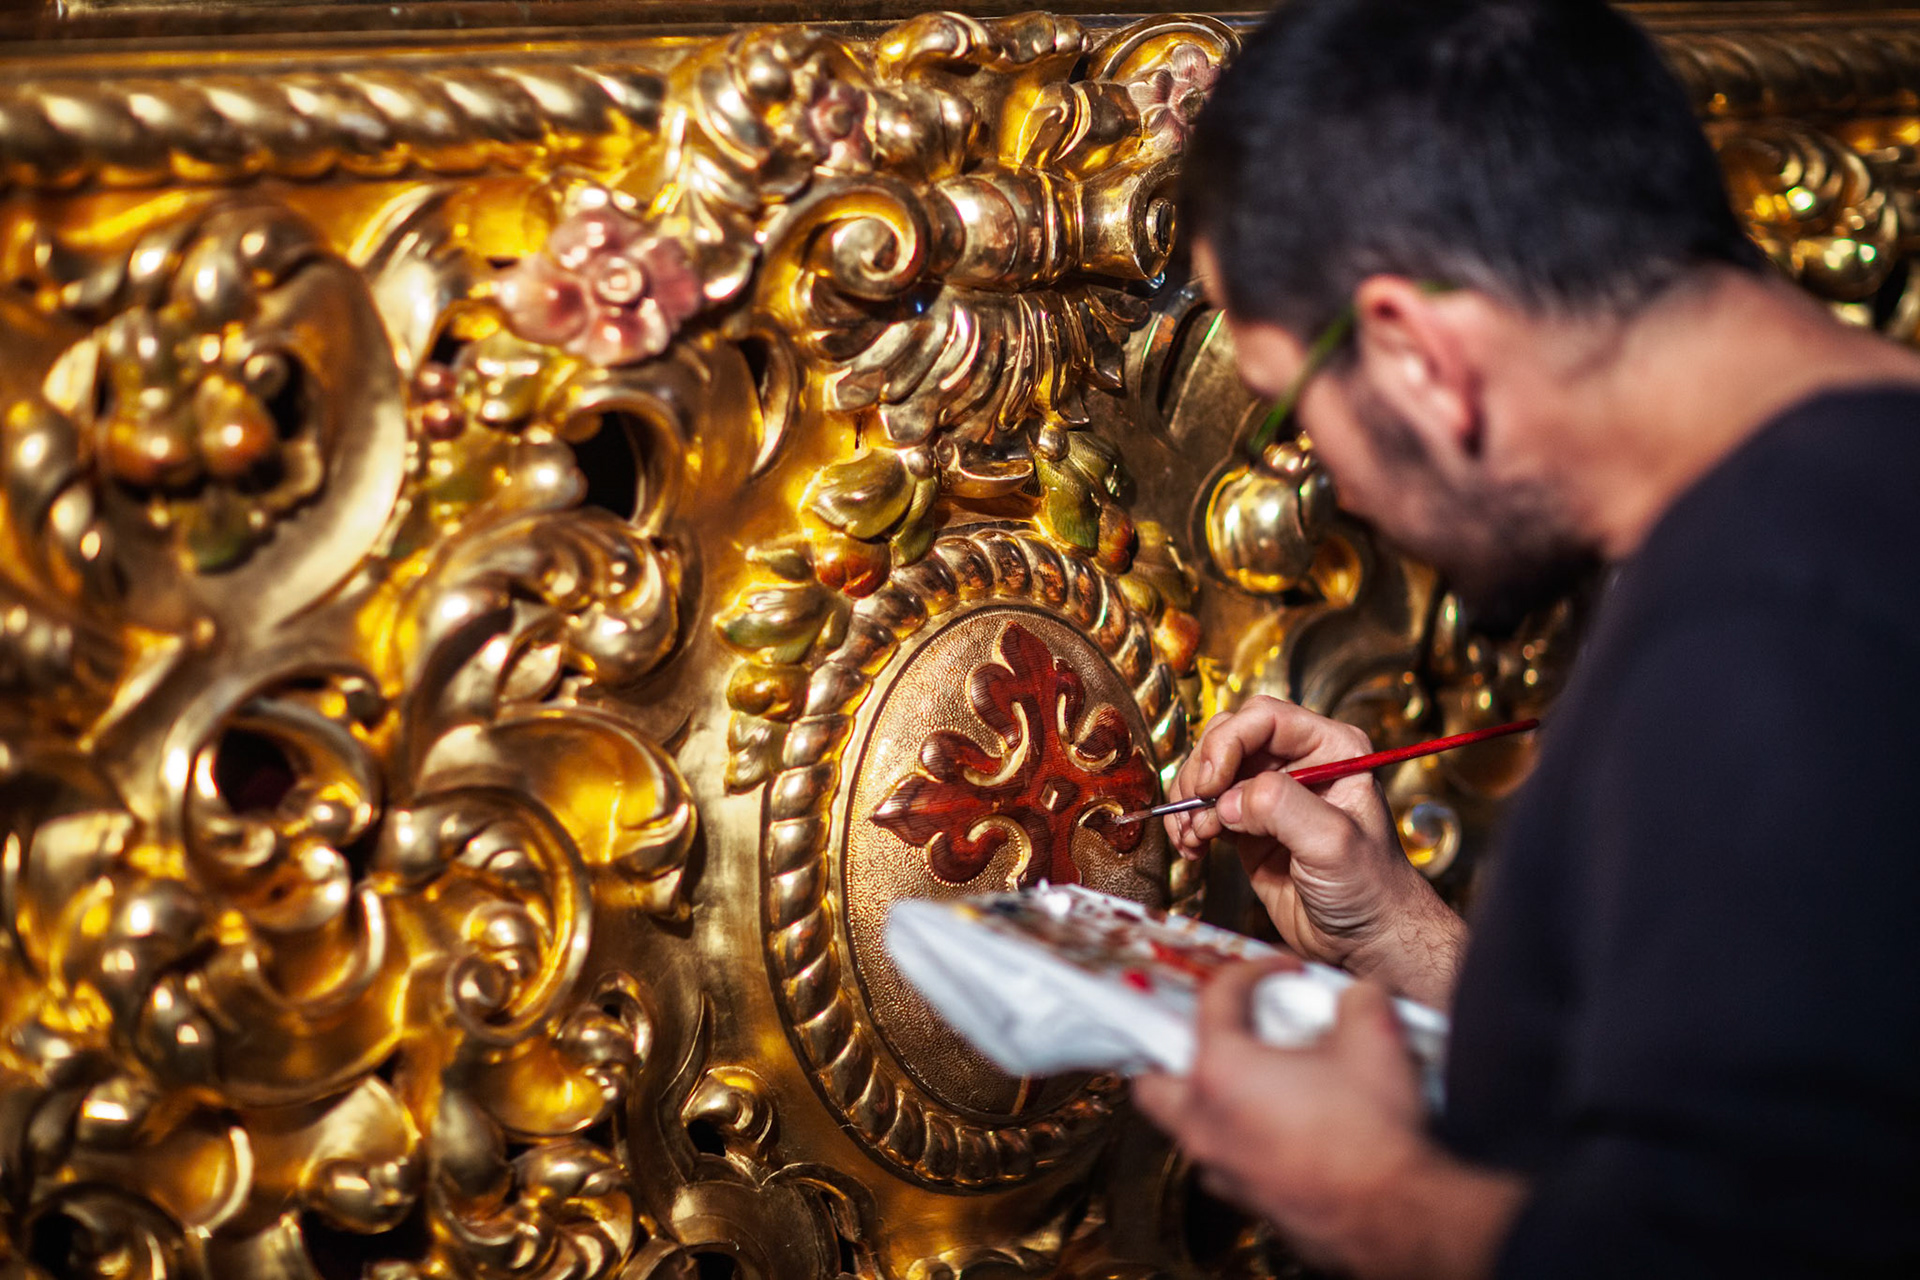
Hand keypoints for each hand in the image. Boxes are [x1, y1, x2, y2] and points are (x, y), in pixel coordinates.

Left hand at [1132, 962, 1525, 1279]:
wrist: (1394, 1216)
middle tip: (1212, 1037)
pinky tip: (1275, 1130)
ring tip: (1248, 1083)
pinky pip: (1222, 1161)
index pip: (1215, 998)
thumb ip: (1356, 1001)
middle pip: (1154, 1079)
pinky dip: (1237, 1139)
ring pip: (1185, 1127)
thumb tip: (1355, 995)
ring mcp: (1219, 1167)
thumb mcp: (1374, 1039)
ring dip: (1207, 1100)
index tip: (1283, 970)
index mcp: (1220, 1071)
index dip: (1252, 971)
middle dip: (1173, 1052)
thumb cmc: (1372, 1132)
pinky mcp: (1244, 1201)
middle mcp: (1203, 1121)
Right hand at [1166, 696, 1462, 1003]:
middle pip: (1230, 737)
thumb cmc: (1371, 889)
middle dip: (1204, 771)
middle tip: (1197, 810)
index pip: (1263, 717)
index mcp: (1332, 749)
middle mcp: (1299, 763)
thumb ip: (1283, 807)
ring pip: (1210, 771)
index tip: (1211, 785)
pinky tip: (1192, 848)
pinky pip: (1205, 809)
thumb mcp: (1333, 841)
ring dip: (1190, 802)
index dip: (1228, 743)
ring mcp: (1271, 795)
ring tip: (1192, 837)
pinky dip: (1189, 824)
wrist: (1367, 941)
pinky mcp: (1250, 827)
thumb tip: (1229, 799)